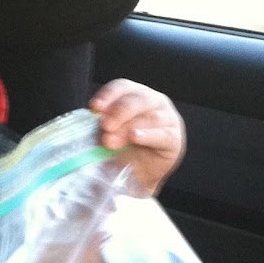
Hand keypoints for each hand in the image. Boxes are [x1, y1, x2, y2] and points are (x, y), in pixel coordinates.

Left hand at [88, 79, 184, 196]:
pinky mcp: (174, 138)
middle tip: (105, 126)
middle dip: (118, 111)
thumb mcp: (109, 134)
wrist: (140, 175)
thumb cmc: (124, 149)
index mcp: (135, 94)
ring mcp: (167, 118)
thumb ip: (102, 125)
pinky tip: (135, 137)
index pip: (122, 87)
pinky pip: (161, 134)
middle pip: (137, 99)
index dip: (108, 94)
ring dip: (127, 127)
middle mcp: (154, 101)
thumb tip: (89, 123)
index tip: (94, 107)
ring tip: (111, 141)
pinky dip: (147, 135)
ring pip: (149, 116)